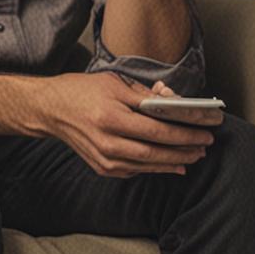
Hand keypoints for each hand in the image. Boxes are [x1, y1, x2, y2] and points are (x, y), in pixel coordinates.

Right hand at [41, 72, 213, 177]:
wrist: (48, 109)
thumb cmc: (80, 91)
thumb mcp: (113, 83)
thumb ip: (145, 95)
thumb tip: (175, 103)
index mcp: (110, 117)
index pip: (157, 129)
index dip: (185, 131)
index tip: (206, 129)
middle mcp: (106, 141)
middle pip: (156, 151)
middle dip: (185, 149)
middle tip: (205, 144)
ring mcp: (103, 158)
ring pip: (148, 165)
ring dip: (175, 161)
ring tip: (194, 154)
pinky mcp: (102, 167)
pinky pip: (136, 170)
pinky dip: (156, 167)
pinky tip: (171, 163)